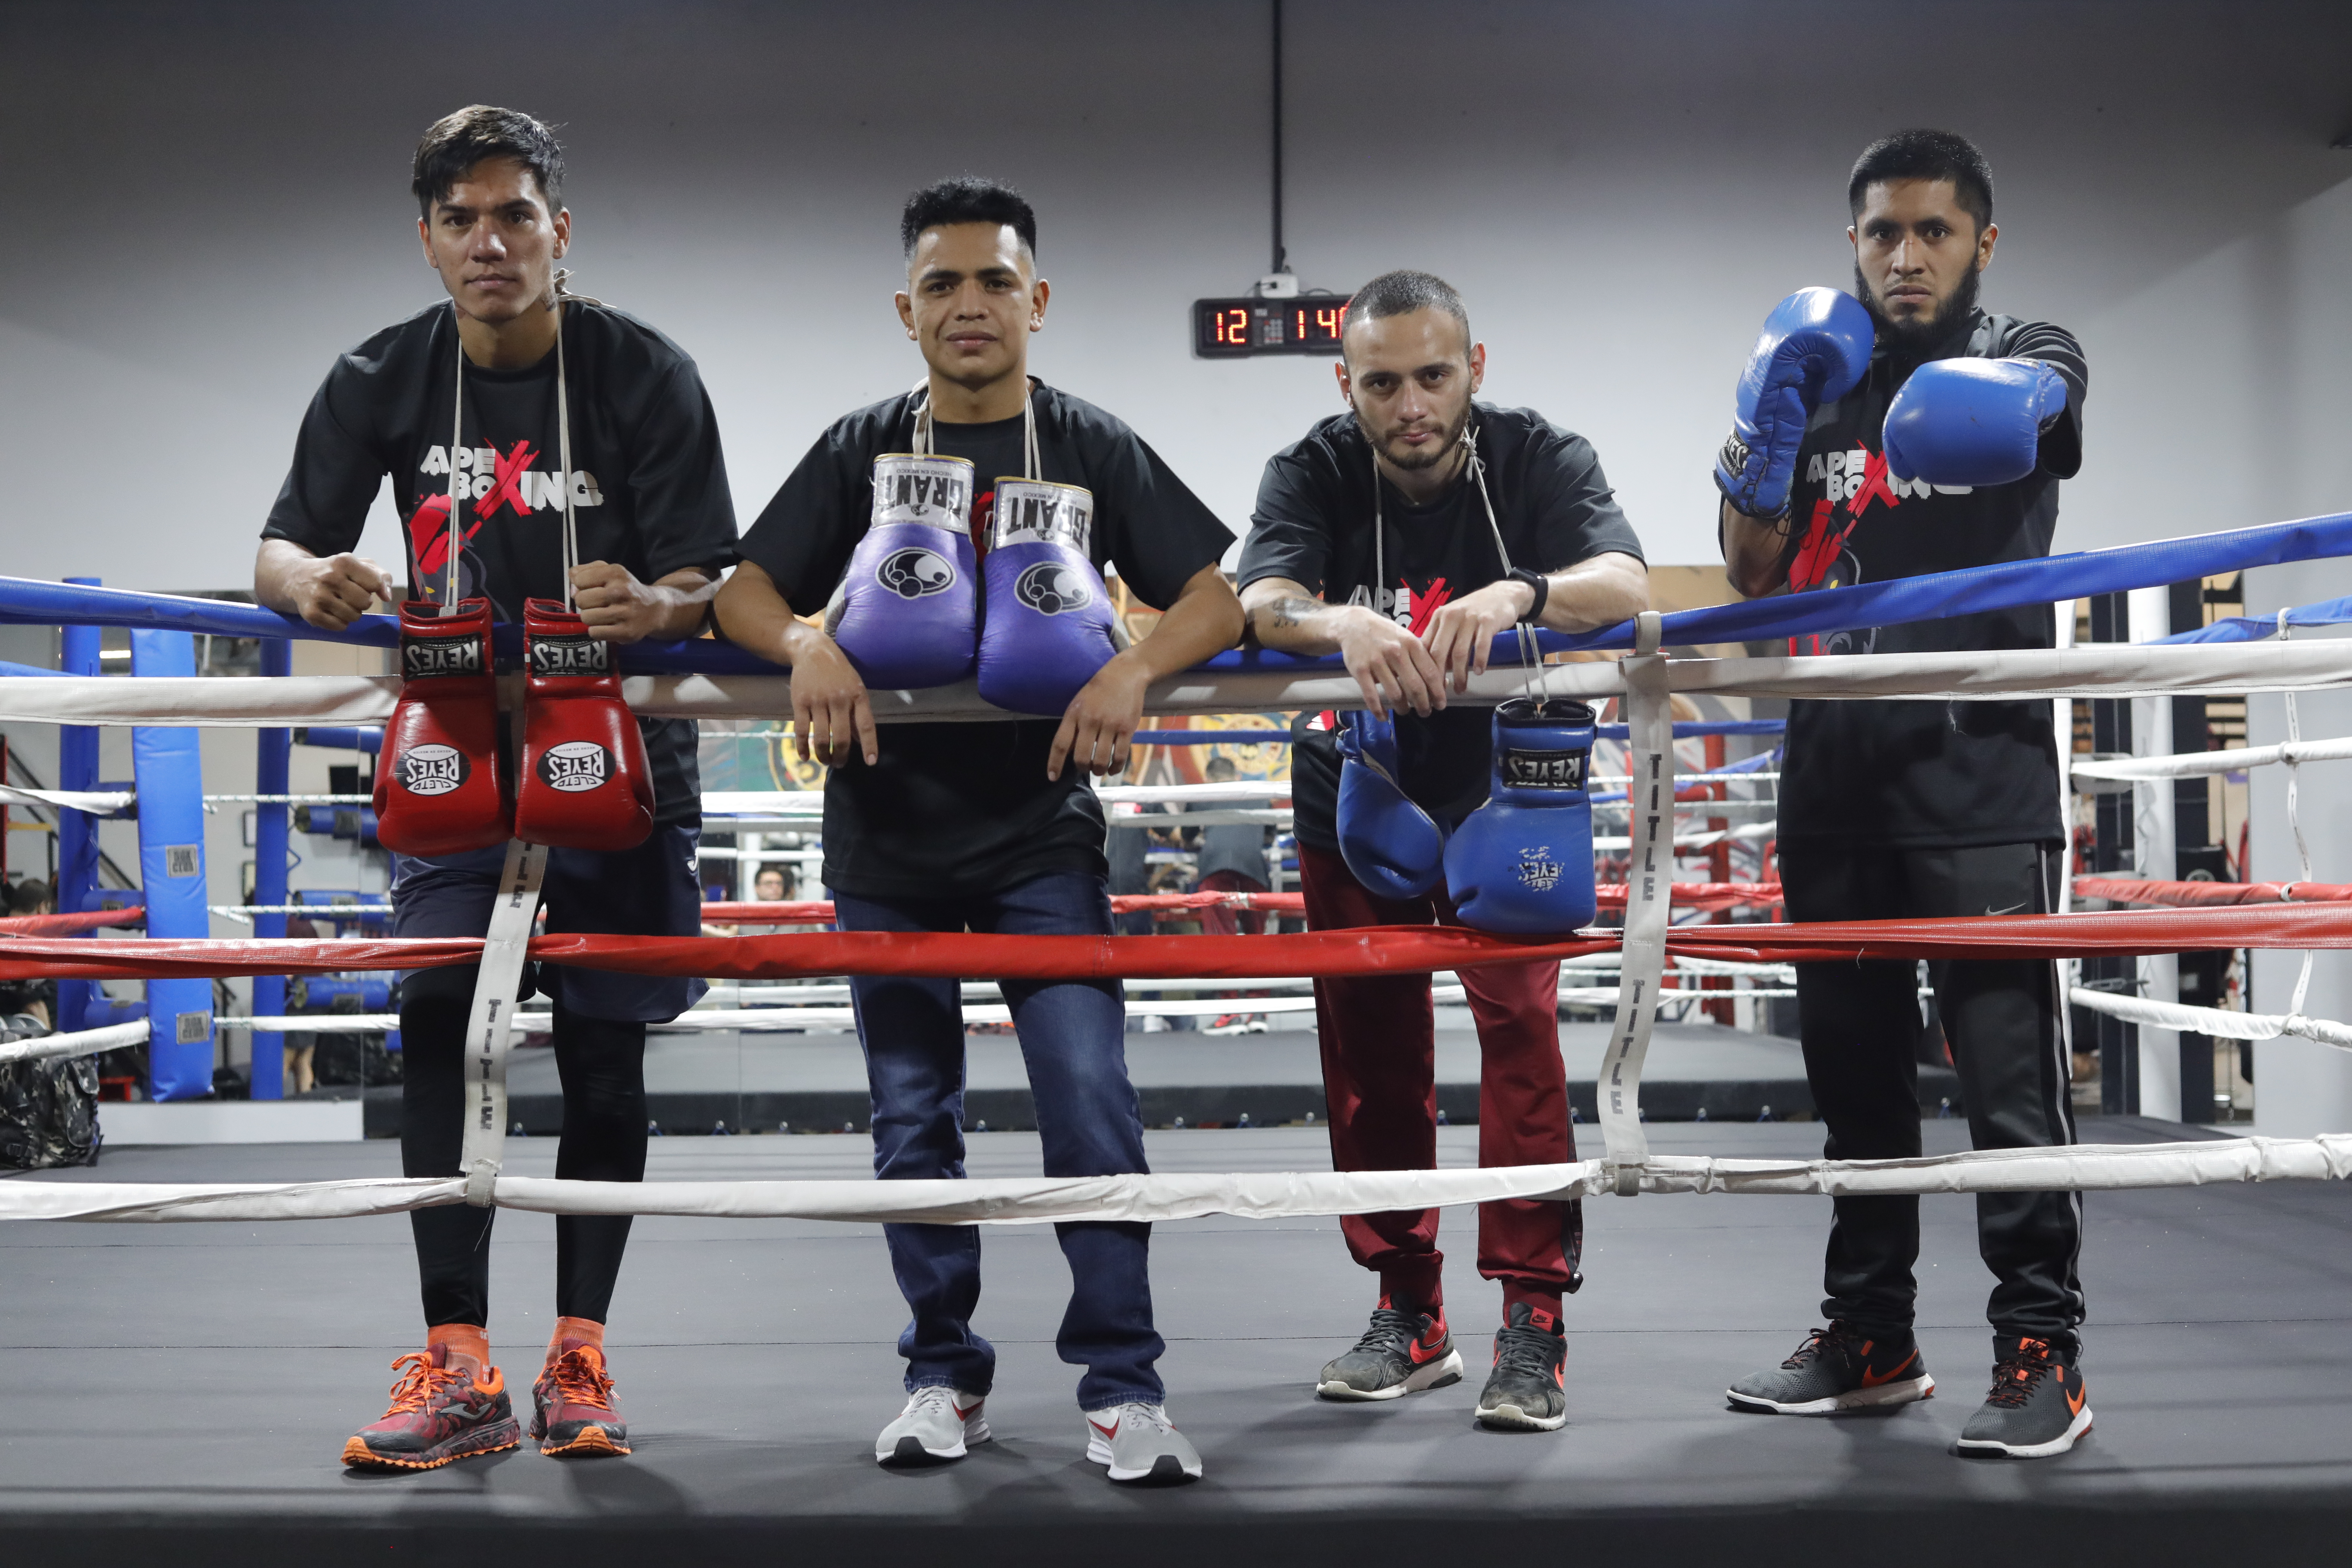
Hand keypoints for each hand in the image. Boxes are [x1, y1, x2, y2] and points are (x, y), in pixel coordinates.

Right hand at [288, 552, 392, 630]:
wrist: (297, 577)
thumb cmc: (335, 572)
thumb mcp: (358, 565)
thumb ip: (381, 576)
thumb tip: (387, 596)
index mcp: (343, 561)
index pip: (375, 583)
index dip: (373, 587)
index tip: (363, 584)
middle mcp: (329, 577)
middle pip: (366, 602)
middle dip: (362, 601)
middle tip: (350, 595)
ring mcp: (319, 596)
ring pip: (354, 616)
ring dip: (352, 612)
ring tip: (339, 602)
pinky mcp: (311, 613)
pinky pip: (340, 626)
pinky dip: (340, 622)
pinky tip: (331, 610)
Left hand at [571, 561, 670, 643]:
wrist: (655, 609)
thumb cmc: (626, 589)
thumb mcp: (609, 571)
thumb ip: (584, 572)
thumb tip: (571, 589)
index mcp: (616, 573)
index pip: (578, 580)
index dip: (582, 585)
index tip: (593, 589)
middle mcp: (621, 591)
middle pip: (580, 600)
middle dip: (586, 603)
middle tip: (599, 604)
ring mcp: (625, 613)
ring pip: (586, 617)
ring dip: (591, 618)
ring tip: (604, 615)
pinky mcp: (626, 632)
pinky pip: (595, 633)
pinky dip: (597, 631)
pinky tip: (607, 626)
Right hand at [785, 633, 876, 767]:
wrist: (812, 650)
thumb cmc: (838, 671)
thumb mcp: (855, 687)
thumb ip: (857, 713)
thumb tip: (858, 740)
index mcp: (857, 695)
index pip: (866, 726)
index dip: (869, 746)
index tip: (870, 762)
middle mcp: (839, 699)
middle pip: (841, 737)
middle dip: (841, 756)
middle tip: (840, 764)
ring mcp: (818, 701)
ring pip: (821, 737)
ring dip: (823, 755)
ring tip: (825, 760)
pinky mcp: (800, 702)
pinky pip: (801, 730)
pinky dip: (803, 747)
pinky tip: (805, 757)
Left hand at [1048, 649, 1150, 779]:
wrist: (1125, 674)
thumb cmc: (1098, 690)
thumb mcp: (1078, 703)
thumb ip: (1073, 726)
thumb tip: (1068, 752)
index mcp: (1074, 714)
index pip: (1060, 744)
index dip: (1055, 763)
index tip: (1052, 777)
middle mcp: (1090, 720)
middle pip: (1081, 757)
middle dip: (1082, 768)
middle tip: (1085, 769)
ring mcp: (1109, 725)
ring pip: (1101, 760)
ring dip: (1099, 770)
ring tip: (1099, 770)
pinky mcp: (1127, 728)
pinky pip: (1120, 755)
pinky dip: (1116, 767)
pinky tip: (1113, 768)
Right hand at [1333, 605, 1445, 719]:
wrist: (1354, 625)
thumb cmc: (1386, 634)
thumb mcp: (1408, 639)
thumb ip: (1423, 659)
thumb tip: (1443, 683)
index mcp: (1411, 644)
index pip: (1430, 673)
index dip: (1437, 693)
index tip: (1440, 704)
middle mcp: (1395, 652)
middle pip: (1415, 687)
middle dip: (1423, 705)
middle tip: (1425, 712)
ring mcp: (1376, 661)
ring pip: (1395, 694)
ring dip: (1403, 708)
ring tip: (1405, 711)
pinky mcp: (1360, 670)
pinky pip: (1371, 696)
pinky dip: (1379, 710)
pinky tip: (1384, 717)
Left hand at [1422, 579, 1538, 692]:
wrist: (1502, 594)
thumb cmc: (1474, 612)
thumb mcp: (1453, 621)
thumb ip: (1443, 641)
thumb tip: (1434, 670)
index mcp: (1439, 617)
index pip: (1426, 647)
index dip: (1425, 669)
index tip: (1427, 686)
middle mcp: (1451, 616)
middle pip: (1439, 652)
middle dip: (1439, 677)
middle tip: (1441, 694)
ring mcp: (1469, 618)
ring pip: (1459, 653)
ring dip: (1460, 675)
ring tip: (1461, 688)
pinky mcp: (1488, 621)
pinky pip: (1481, 646)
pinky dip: (1479, 662)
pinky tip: (1478, 672)